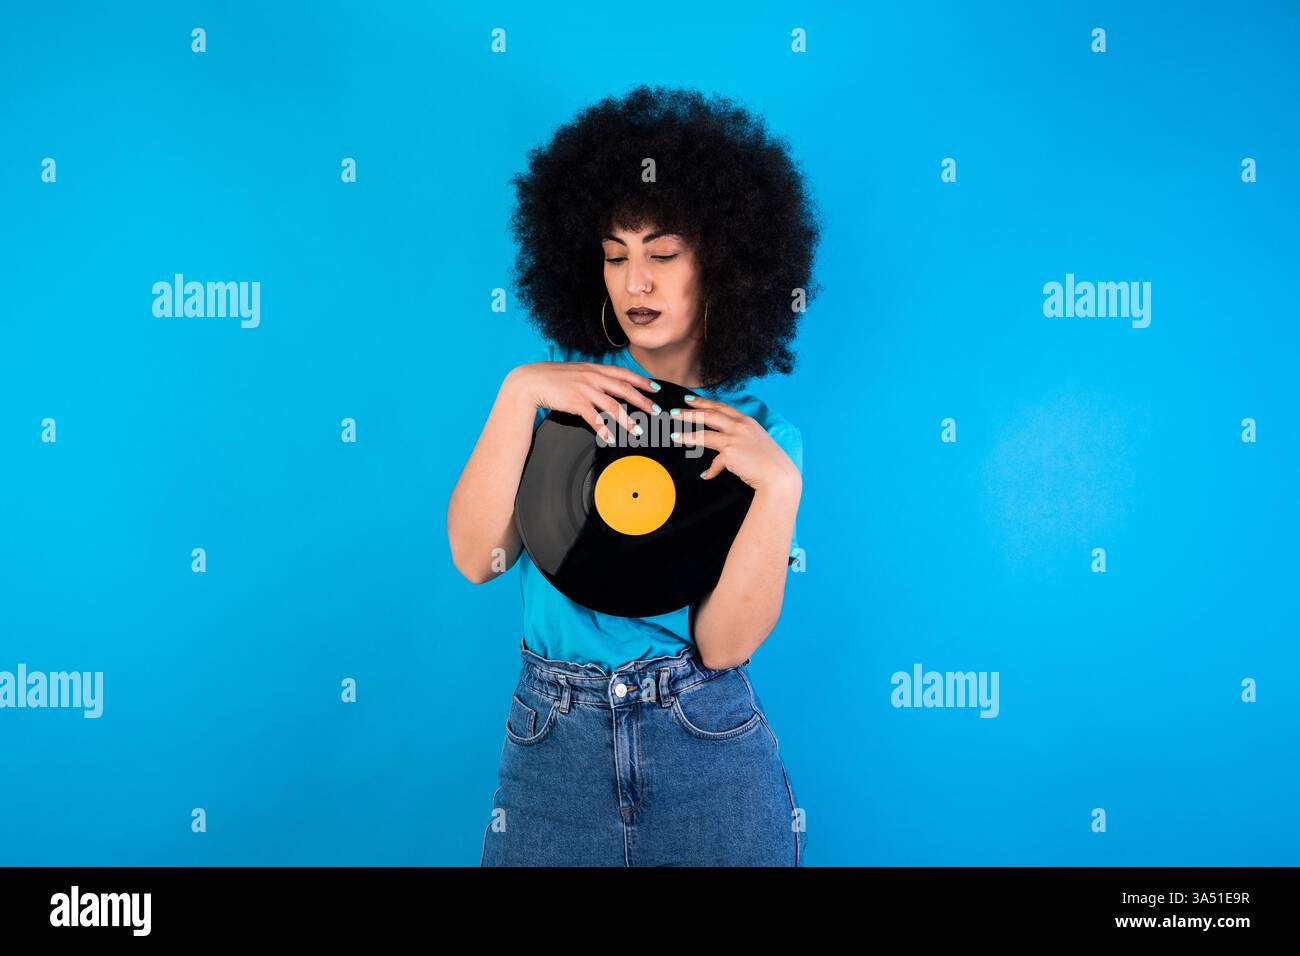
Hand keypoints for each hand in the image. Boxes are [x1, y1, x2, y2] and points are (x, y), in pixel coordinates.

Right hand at [505, 361, 659, 440]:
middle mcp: (592, 377)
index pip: (624, 374)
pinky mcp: (575, 402)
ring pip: (612, 405)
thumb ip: (593, 378)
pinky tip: (610, 438)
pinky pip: (593, 418)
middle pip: (624, 389)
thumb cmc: (553, 378)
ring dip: (627, 419)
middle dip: (642, 401)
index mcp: (594, 369)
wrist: (530, 381)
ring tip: (638, 430)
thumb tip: (607, 386)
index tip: (655, 388)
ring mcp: (584, 389)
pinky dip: (603, 429)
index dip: (642, 381)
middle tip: (656, 410)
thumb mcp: (576, 372)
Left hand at [669, 396, 800, 492]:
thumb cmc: (770, 461)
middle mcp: (740, 426)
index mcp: (747, 421)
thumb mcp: (757, 442)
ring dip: (687, 434)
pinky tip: (706, 476)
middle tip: (674, 412)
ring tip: (673, 436)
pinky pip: (715, 463)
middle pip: (709, 415)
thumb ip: (741, 439)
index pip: (721, 407)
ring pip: (704, 433)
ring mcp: (734, 439)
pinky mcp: (730, 453)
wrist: (779, 475)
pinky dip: (710, 471)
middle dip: (689, 413)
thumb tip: (726, 449)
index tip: (690, 400)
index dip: (704, 402)